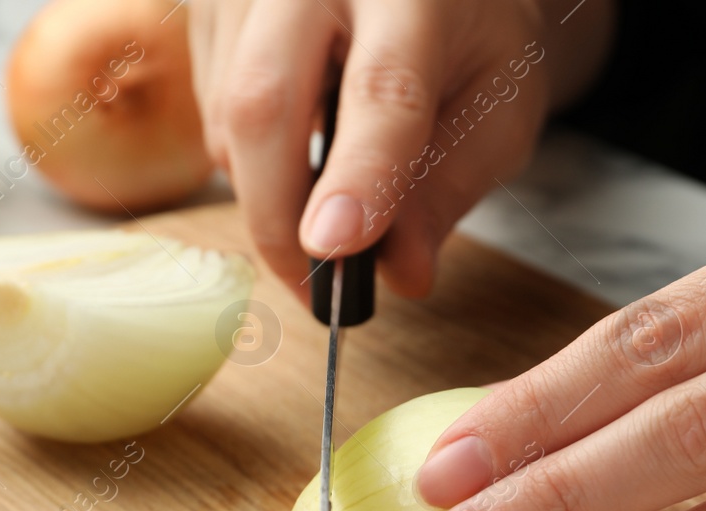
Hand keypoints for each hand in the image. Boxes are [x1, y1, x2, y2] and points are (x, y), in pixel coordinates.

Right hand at [187, 0, 611, 296]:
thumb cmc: (469, 38)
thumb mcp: (498, 110)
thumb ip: (453, 186)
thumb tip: (402, 273)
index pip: (381, 90)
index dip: (358, 177)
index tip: (333, 251)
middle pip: (264, 103)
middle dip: (279, 218)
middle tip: (316, 287)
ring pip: (226, 119)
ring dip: (268, 194)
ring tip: (326, 206)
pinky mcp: (207, 6)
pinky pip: (209, 113)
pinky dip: (249, 160)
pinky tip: (299, 147)